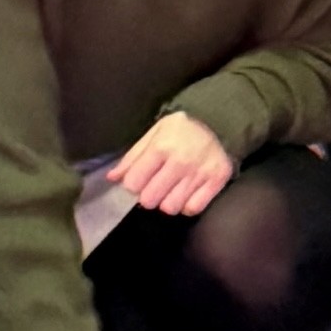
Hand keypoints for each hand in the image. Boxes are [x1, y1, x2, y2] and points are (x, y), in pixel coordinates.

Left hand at [112, 110, 235, 216]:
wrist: (219, 122)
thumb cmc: (180, 130)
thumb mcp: (153, 134)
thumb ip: (132, 157)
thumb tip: (112, 178)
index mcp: (161, 147)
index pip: (133, 183)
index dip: (133, 184)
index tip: (139, 180)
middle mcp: (180, 162)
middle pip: (150, 200)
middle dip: (148, 195)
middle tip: (155, 186)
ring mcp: (200, 173)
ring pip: (170, 208)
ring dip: (167, 202)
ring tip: (171, 189)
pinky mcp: (217, 181)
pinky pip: (192, 209)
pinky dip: (186, 205)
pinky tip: (186, 193)